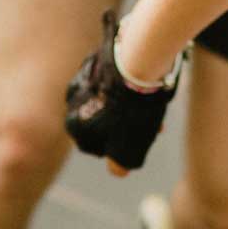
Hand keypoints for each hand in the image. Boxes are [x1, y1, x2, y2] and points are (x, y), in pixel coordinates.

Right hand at [64, 10, 181, 173]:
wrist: (136, 64)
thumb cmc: (131, 112)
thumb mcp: (128, 151)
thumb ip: (120, 165)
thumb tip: (117, 171)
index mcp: (74, 125)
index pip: (95, 147)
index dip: (120, 147)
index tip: (140, 141)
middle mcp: (72, 101)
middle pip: (102, 121)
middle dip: (127, 126)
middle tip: (154, 126)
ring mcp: (83, 77)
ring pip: (109, 99)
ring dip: (129, 106)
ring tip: (155, 107)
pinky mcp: (98, 58)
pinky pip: (113, 78)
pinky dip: (128, 84)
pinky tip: (147, 85)